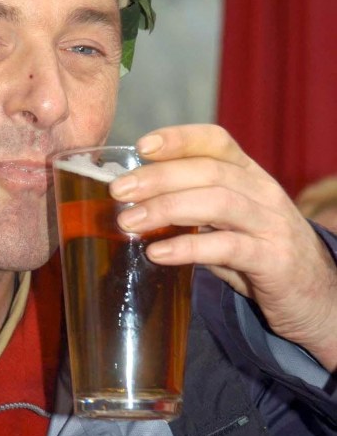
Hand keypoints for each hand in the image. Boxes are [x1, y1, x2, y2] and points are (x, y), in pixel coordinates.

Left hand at [110, 124, 336, 371]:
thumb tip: (132, 202)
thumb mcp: (228, 222)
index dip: (179, 139)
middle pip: (209, 170)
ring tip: (128, 221)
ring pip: (217, 202)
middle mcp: (263, 192)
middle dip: (158, 177)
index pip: (216, 141)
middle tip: (118, 191)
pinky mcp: (274, 261)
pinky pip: (228, 247)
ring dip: (166, 208)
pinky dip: (188, 247)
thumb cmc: (260, 253)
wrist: (317, 296)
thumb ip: (191, 208)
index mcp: (249, 175)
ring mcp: (272, 225)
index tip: (142, 146)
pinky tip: (158, 253)